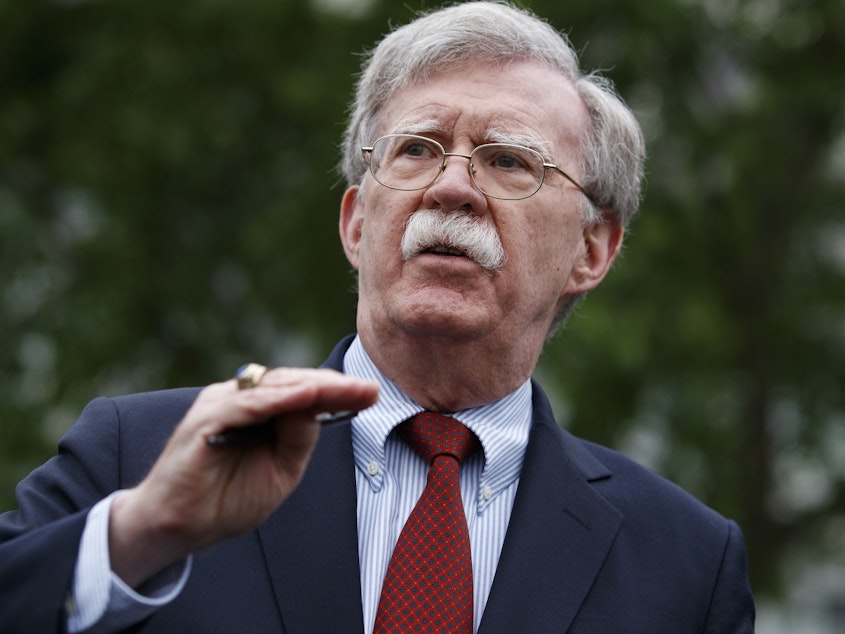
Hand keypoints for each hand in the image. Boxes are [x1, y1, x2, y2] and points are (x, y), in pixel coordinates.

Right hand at [108, 367, 378, 587]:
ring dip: (312, 386)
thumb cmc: (226, 499)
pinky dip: (275, 399)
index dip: (338, 391)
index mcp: (260, 411)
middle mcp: (241, 399)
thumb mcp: (280, 471)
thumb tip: (318, 407)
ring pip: (273, 386)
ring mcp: (221, 405)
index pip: (304, 392)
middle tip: (369, 389)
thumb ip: (298, 439)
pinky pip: (245, 404)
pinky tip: (304, 397)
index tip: (373, 393)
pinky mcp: (204, 420)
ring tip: (345, 388)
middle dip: (334, 385)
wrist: (179, 528)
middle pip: (293, 382)